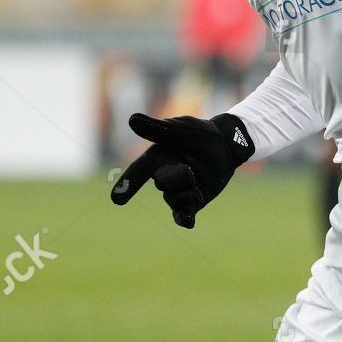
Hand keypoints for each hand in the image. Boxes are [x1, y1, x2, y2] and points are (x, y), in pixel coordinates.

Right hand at [110, 112, 254, 227]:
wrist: (224, 145)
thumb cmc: (198, 134)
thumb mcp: (180, 128)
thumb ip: (158, 128)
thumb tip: (132, 119)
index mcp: (156, 158)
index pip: (138, 171)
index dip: (128, 184)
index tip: (116, 199)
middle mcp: (163, 176)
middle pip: (162, 183)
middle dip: (176, 176)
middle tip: (190, 166)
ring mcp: (177, 191)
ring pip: (175, 200)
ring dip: (187, 192)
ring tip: (197, 179)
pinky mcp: (192, 202)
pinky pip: (184, 215)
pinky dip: (185, 219)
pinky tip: (189, 222)